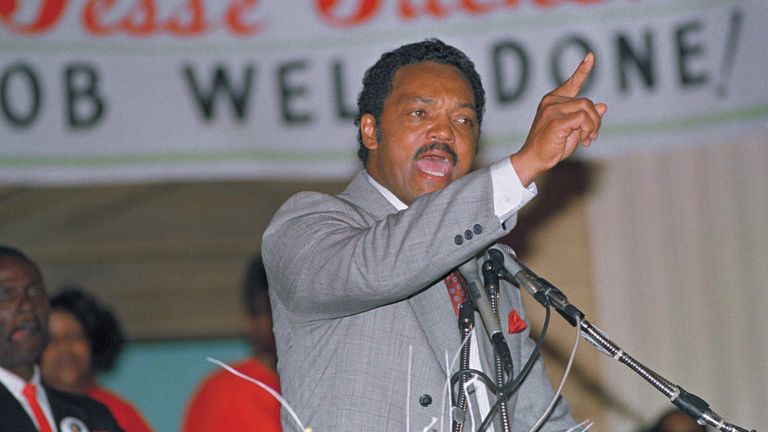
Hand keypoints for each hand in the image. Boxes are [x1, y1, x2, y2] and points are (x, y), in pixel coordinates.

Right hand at [510, 52, 606, 185]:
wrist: (534, 159)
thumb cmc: (551, 145)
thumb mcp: (573, 130)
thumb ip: (585, 117)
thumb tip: (603, 106)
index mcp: (553, 100)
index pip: (571, 83)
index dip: (583, 70)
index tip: (591, 56)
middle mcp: (552, 102)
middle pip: (587, 102)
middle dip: (595, 121)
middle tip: (591, 137)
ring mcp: (552, 110)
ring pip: (587, 108)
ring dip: (592, 126)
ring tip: (587, 140)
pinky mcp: (556, 121)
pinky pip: (582, 119)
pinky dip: (587, 130)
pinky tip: (583, 141)